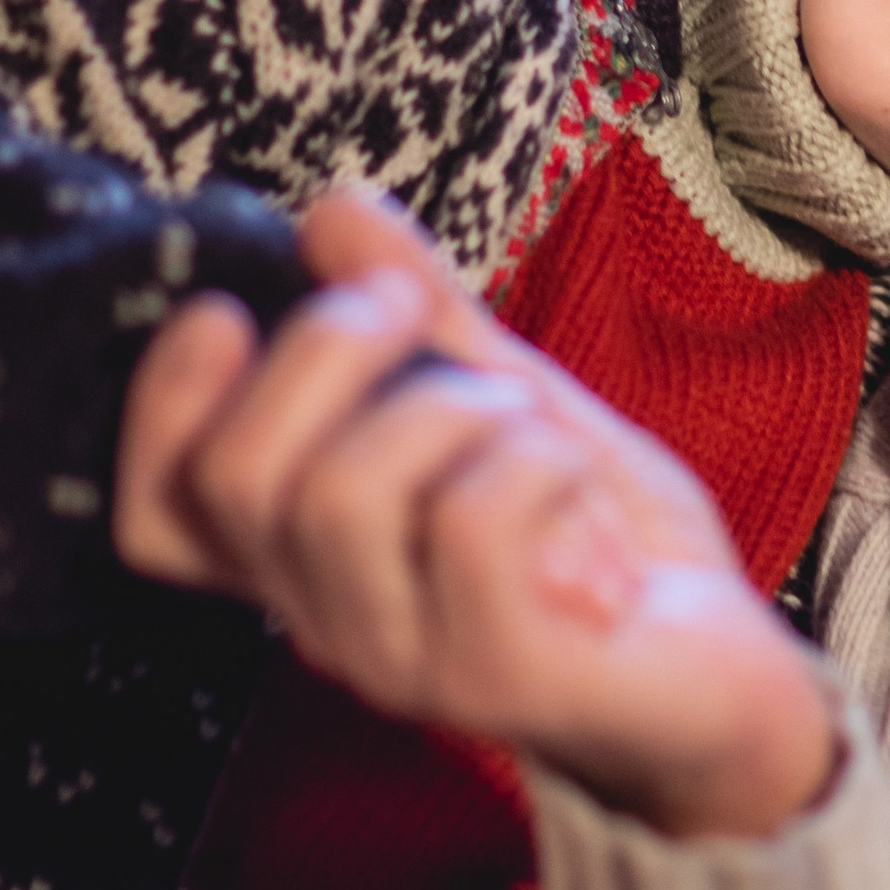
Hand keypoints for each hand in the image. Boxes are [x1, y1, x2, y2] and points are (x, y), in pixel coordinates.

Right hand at [113, 188, 838, 837]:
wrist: (729, 681)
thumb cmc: (602, 543)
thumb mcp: (509, 403)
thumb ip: (424, 319)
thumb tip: (331, 208)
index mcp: (313, 561)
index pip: (159, 513)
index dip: (162, 405)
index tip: (227, 311)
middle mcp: (332, 621)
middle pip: (241, 478)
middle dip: (324, 348)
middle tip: (414, 312)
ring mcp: (408, 661)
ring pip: (346, 494)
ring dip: (455, 410)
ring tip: (529, 429)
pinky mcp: (499, 678)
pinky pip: (468, 525)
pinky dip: (534, 462)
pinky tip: (576, 486)